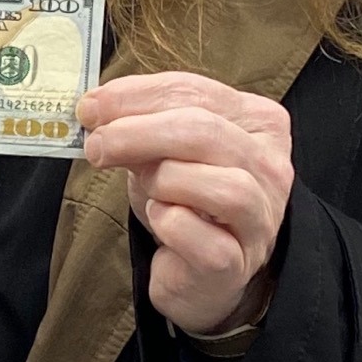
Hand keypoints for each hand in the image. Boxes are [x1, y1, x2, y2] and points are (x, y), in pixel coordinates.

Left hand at [76, 73, 293, 336]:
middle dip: (138, 133)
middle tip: (96, 145)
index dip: (137, 96)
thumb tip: (95, 108)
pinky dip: (169, 222)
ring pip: (220, 184)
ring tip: (146, 188)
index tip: (91, 107)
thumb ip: (139, 122)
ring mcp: (260, 217)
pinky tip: (159, 219)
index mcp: (260, 123)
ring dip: (164, 180)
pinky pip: (200, 235)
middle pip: (206, 131)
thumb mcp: (163, 149)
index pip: (198, 92)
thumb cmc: (185, 199)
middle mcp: (271, 167)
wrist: (196, 269)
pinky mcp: (236, 261)